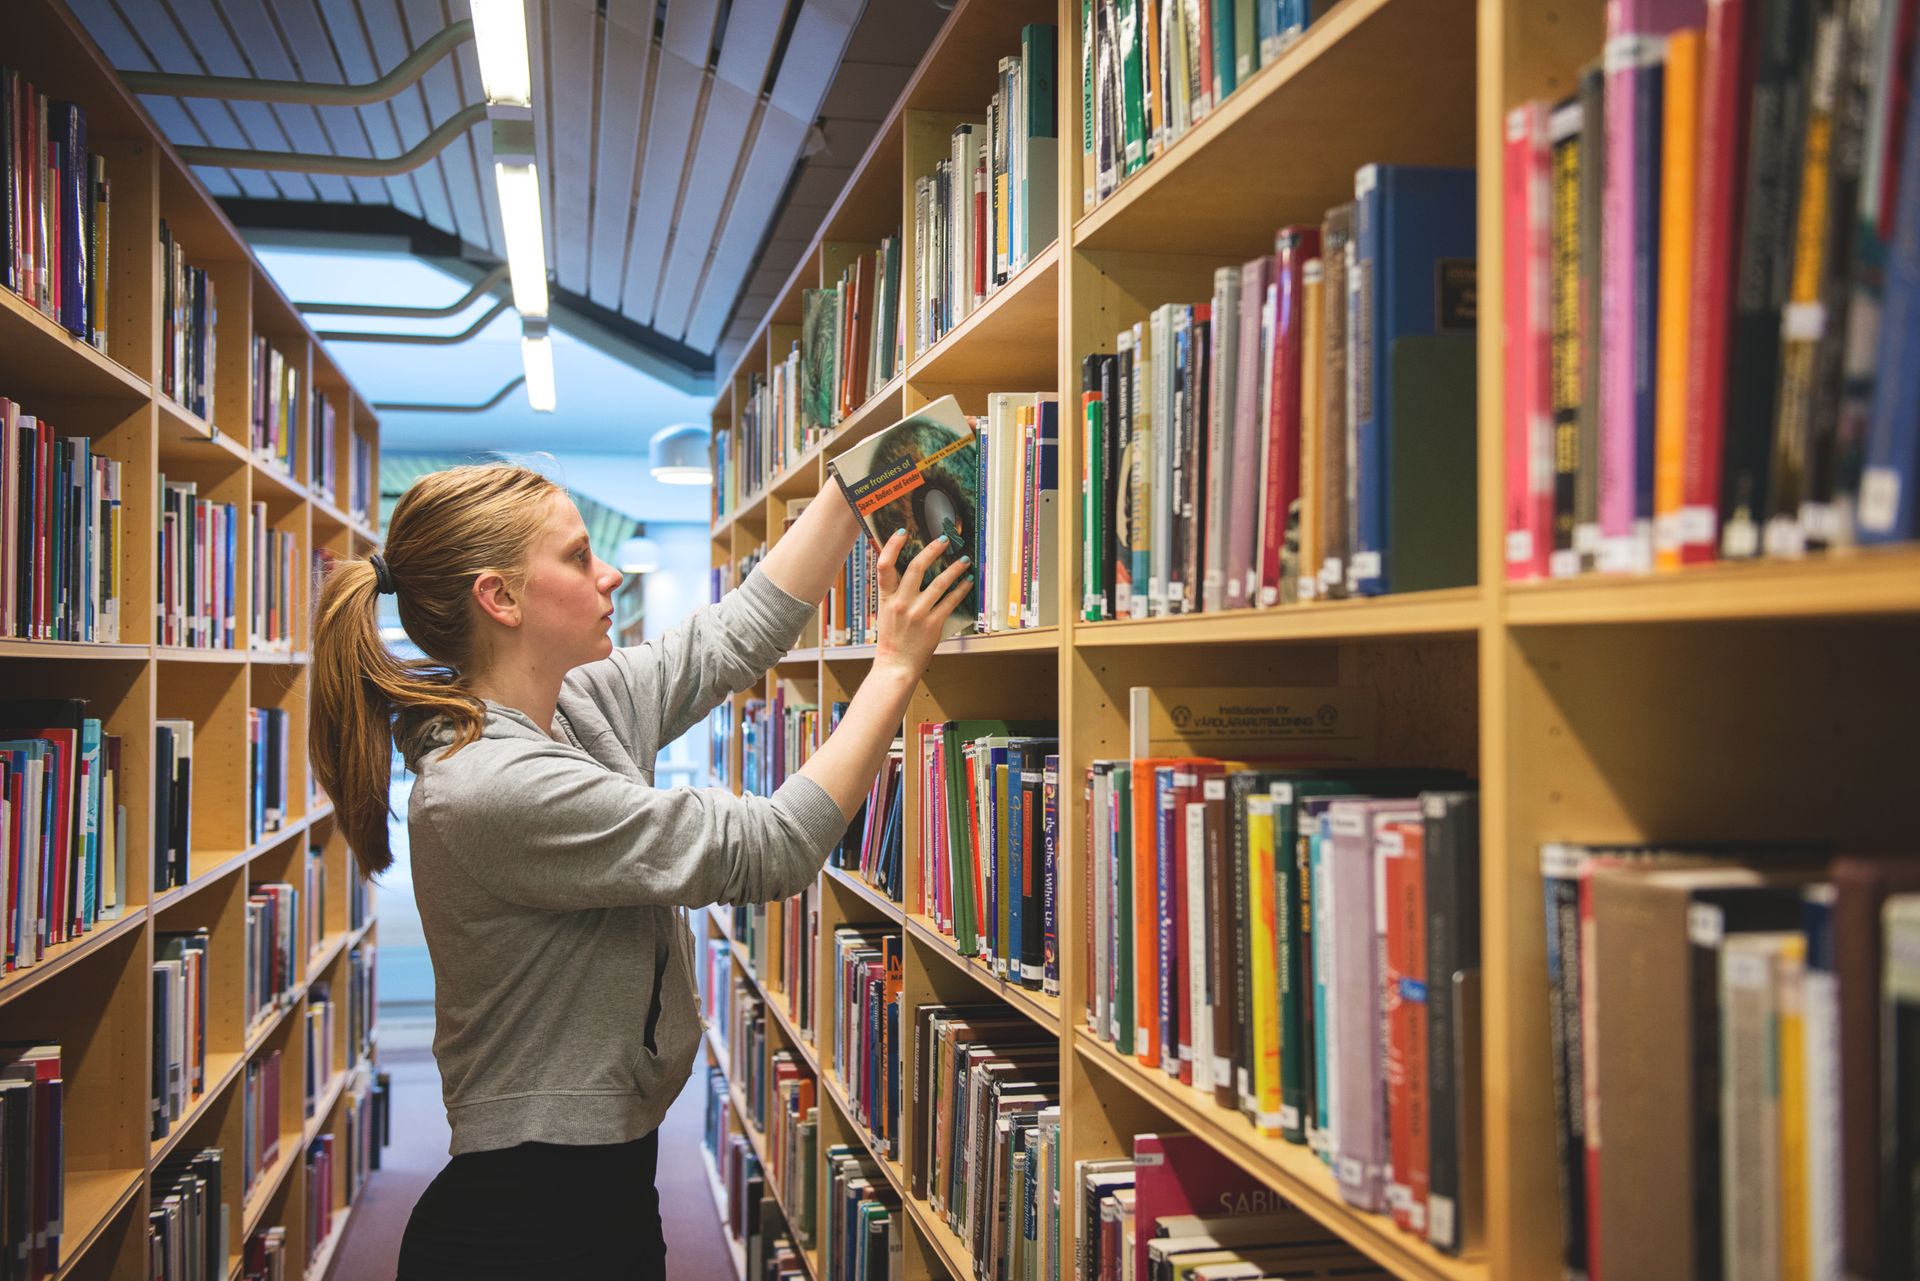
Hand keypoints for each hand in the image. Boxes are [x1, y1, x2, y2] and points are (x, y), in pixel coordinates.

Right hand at [871, 529, 970, 679]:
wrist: (896, 665)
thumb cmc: (892, 638)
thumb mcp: (885, 611)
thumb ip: (893, 591)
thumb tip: (904, 570)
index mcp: (886, 597)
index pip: (884, 565)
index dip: (892, 546)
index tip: (902, 532)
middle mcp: (901, 603)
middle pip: (917, 567)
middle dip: (932, 550)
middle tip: (944, 540)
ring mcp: (918, 613)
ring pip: (939, 583)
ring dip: (954, 569)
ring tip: (964, 559)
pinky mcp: (933, 624)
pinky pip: (950, 602)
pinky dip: (961, 590)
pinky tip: (968, 582)